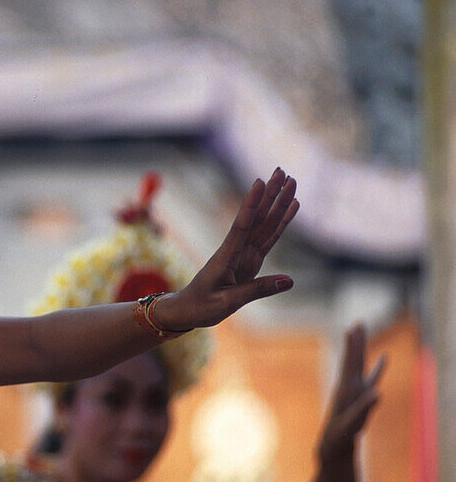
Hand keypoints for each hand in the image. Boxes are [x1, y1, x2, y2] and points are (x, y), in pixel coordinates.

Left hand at [158, 168, 298, 330]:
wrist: (188, 310)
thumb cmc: (201, 306)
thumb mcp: (227, 302)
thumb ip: (257, 290)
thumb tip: (289, 280)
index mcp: (226, 256)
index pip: (241, 225)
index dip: (251, 204)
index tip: (260, 182)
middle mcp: (236, 249)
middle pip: (256, 217)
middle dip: (270, 194)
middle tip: (281, 171)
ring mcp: (244, 253)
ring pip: (265, 223)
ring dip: (278, 202)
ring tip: (290, 182)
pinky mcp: (251, 260)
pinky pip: (269, 237)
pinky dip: (281, 223)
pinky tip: (291, 207)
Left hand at [318, 324, 383, 461]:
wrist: (334, 444)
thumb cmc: (342, 434)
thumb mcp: (352, 422)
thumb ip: (364, 408)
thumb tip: (377, 393)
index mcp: (347, 388)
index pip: (351, 362)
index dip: (353, 345)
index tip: (354, 328)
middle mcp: (349, 386)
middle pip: (353, 359)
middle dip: (356, 341)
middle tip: (358, 323)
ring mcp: (355, 390)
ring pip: (360, 365)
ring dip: (361, 349)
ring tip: (362, 333)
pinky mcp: (362, 397)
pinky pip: (372, 377)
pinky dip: (379, 367)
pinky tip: (383, 358)